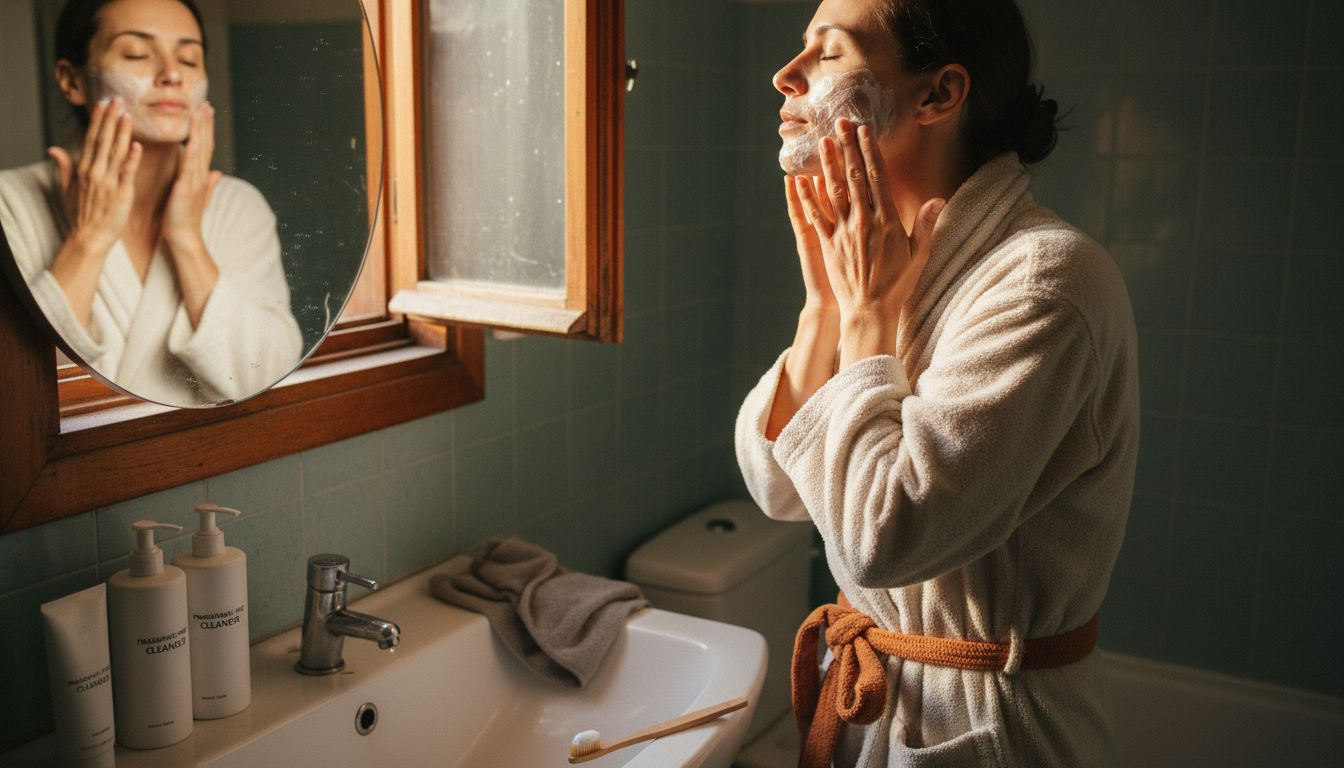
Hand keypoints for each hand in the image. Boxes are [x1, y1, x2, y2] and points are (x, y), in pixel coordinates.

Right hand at [48, 97, 141, 255]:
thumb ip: (64, 166)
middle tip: (118, 98)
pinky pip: (126, 173)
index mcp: (84, 169)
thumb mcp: (68, 188)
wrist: (90, 236)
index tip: (103, 103)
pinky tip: (136, 145)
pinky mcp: (121, 194)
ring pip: (115, 152)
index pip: (92, 138)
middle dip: (110, 119)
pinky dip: (131, 159)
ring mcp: (107, 182)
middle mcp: (95, 172)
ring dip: (122, 132)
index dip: (98, 120)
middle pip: (103, 140)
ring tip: (128, 115)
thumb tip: (53, 149)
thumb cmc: (83, 213)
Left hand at [163, 102, 221, 250]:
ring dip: (200, 130)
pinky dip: (191, 150)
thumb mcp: (195, 196)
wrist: (184, 237)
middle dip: (206, 123)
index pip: (205, 147)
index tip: (206, 111)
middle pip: (206, 143)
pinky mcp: (187, 188)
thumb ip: (207, 183)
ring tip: (200, 112)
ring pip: (200, 150)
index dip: (206, 129)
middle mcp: (201, 176)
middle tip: (206, 103)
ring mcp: (196, 181)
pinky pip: (189, 165)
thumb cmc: (184, 218)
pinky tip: (191, 137)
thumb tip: (217, 173)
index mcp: (200, 176)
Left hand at [794, 118, 943, 327]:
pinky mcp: (828, 244)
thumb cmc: (897, 284)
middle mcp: (865, 222)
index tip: (865, 131)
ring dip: (828, 164)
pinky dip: (807, 197)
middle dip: (848, 147)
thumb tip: (939, 200)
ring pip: (834, 191)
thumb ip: (926, 225)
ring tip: (823, 141)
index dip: (871, 152)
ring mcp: (844, 232)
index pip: (878, 178)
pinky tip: (799, 179)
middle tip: (841, 123)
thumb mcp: (918, 254)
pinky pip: (816, 216)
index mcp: (888, 221)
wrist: (871, 310)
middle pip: (855, 177)